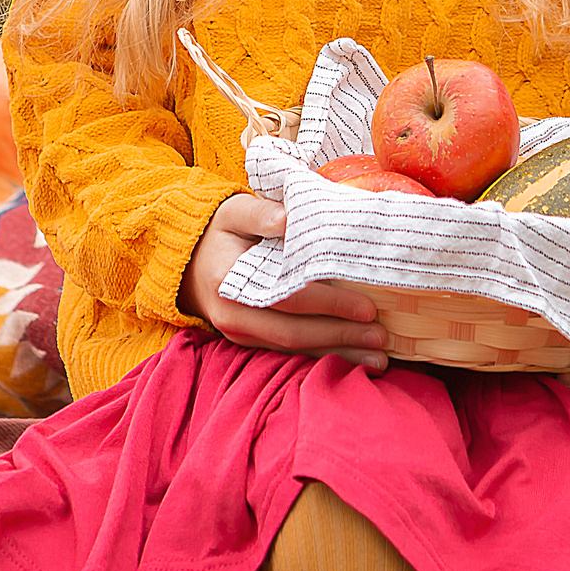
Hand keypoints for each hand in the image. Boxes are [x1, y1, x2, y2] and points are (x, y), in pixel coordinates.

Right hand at [180, 192, 391, 370]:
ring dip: (336, 355)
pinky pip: (286, 353)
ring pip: (292, 349)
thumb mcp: (234, 211)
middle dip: (340, 337)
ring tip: (377, 359)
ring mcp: (238, 333)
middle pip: (293, 332)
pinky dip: (320, 356)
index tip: (367, 307)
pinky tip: (350, 359)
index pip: (288, 296)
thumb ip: (261, 213)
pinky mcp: (247, 342)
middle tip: (381, 337)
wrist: (188, 262)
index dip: (329, 303)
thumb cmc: (221, 231)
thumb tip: (289, 218)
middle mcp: (233, 314)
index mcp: (230, 279)